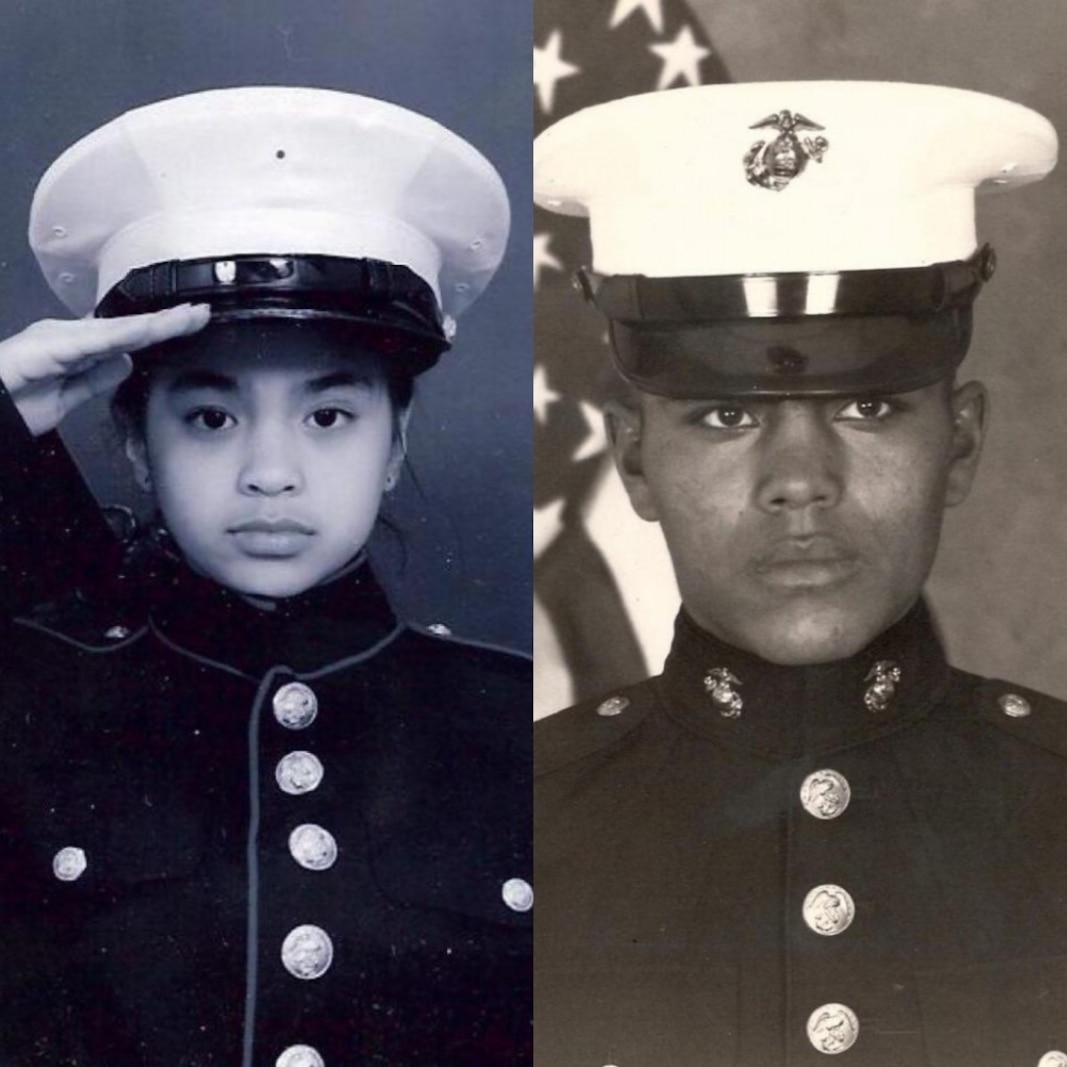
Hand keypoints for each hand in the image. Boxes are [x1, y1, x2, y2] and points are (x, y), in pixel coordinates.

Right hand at [0, 304, 210, 435]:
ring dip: (154, 323)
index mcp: (76, 347)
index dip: (161, 328)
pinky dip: (120, 335)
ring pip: (116, 329)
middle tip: (201, 313)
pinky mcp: (46, 347)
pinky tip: (145, 332)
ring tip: (187, 318)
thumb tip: (126, 364)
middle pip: (129, 327)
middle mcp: (70, 336)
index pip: (128, 336)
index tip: (192, 323)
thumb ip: (96, 378)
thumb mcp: (68, 394)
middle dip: (167, 320)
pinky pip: (91, 341)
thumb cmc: (13, 398)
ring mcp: (58, 339)